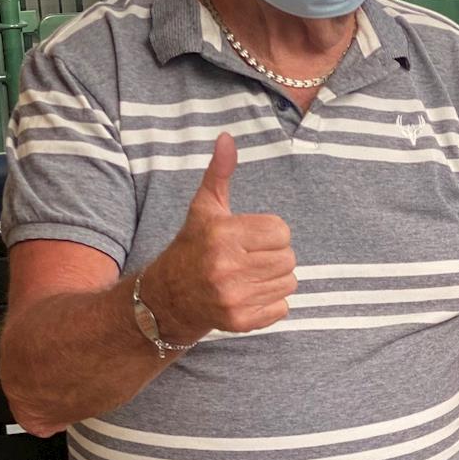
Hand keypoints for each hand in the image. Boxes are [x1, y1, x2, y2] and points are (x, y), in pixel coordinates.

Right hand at [144, 133, 297, 339]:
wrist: (169, 296)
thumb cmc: (194, 245)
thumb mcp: (205, 207)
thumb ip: (219, 173)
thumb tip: (227, 138)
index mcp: (222, 235)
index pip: (282, 232)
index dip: (270, 233)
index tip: (250, 238)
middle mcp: (226, 267)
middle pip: (289, 258)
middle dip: (273, 256)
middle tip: (249, 258)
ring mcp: (233, 297)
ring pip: (289, 283)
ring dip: (275, 279)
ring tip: (248, 275)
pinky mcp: (240, 321)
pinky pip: (283, 307)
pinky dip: (271, 302)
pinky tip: (248, 294)